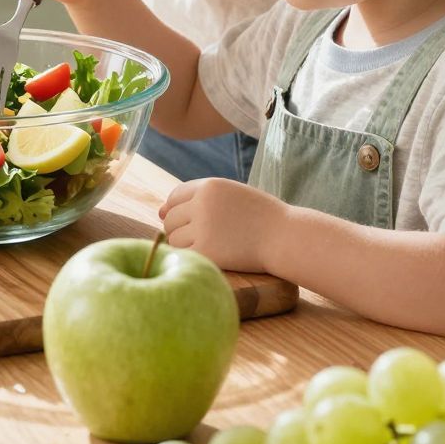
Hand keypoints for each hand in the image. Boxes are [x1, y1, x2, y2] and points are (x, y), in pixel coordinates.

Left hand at [159, 177, 284, 271]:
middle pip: (169, 219)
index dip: (178, 210)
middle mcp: (201, 204)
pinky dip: (193, 258)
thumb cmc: (261, 216)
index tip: (191, 221)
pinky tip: (212, 256)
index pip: (174, 196)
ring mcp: (202, 228)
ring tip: (210, 246)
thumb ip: (199, 199)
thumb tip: (159, 212)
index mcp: (209, 186)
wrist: (285, 236)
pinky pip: (184, 255)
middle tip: (203, 237)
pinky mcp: (206, 252)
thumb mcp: (231, 195)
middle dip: (179, 229)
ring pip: (173, 239)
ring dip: (185, 245)